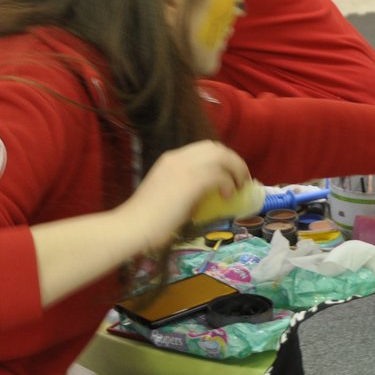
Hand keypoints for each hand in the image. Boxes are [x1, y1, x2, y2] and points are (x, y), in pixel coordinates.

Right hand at [128, 141, 251, 246]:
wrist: (132, 226)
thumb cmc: (147, 219)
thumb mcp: (168, 194)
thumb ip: (185, 188)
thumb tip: (206, 194)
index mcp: (170, 159)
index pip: (204, 148)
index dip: (222, 158)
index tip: (230, 173)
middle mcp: (178, 158)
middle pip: (216, 148)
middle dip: (233, 161)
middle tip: (241, 178)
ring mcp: (184, 167)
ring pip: (221, 157)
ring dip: (236, 170)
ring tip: (240, 186)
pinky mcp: (191, 182)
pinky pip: (220, 175)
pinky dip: (228, 183)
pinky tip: (228, 195)